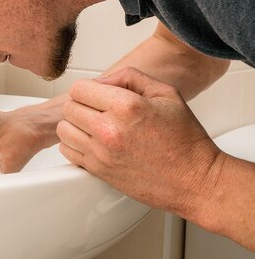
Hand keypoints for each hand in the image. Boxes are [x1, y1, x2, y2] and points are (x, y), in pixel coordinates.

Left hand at [57, 67, 224, 216]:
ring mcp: (101, 152)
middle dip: (81, 104)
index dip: (88, 88)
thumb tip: (101, 81)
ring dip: (75, 124)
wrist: (195, 180)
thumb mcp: (165, 93)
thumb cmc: (184, 139)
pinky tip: (92, 142)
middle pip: (68, 107)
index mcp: (126, 106)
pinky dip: (75, 144)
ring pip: (64, 129)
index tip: (98, 94)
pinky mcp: (98, 170)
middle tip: (98, 110)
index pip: (79, 89)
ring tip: (94, 126)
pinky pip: (67, 151)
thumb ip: (130, 77)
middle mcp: (109, 129)